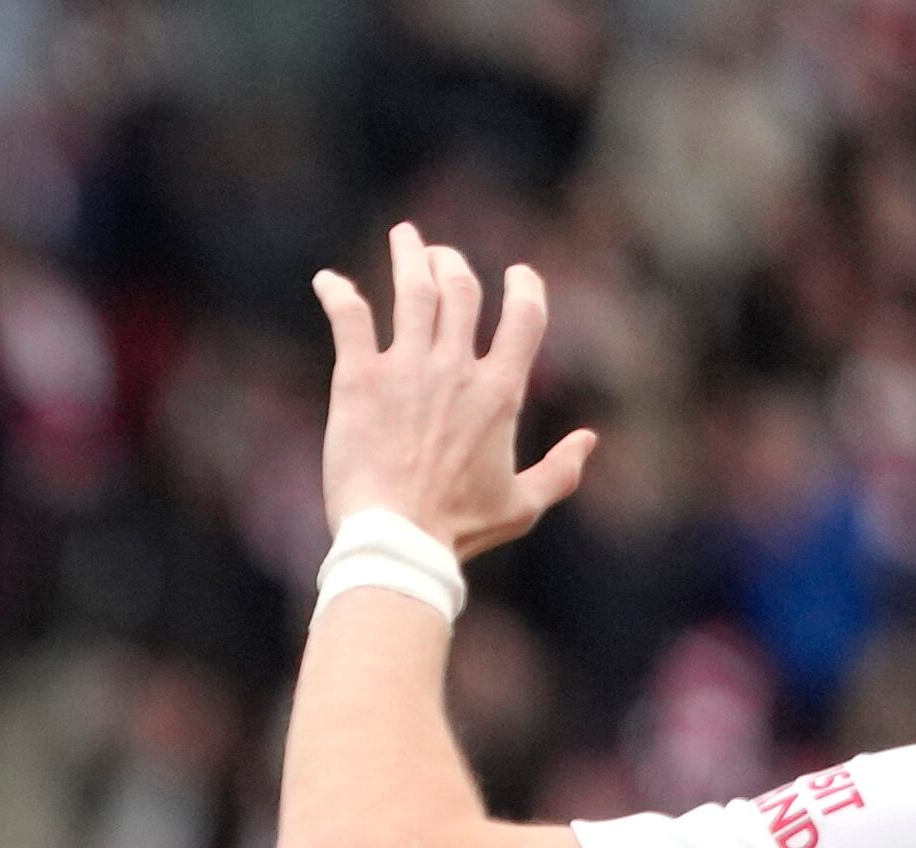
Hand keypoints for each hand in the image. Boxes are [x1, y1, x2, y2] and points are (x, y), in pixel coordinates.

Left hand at [311, 222, 596, 563]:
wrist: (398, 541)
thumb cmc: (458, 530)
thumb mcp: (522, 506)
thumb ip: (561, 471)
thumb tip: (589, 441)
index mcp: (500, 391)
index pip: (524, 317)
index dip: (525, 288)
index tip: (518, 274)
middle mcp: (455, 368)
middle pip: (461, 289)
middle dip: (454, 263)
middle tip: (441, 255)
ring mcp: (406, 368)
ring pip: (412, 289)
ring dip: (409, 256)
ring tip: (405, 238)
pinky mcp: (359, 380)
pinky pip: (350, 318)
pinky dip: (337, 293)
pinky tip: (326, 281)